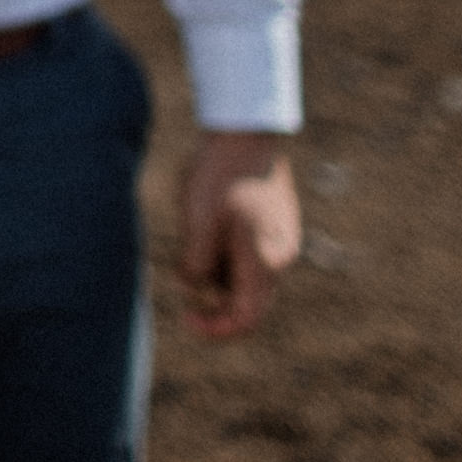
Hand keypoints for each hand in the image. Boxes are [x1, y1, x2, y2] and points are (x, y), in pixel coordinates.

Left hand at [178, 130, 298, 338]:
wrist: (245, 132)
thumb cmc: (221, 176)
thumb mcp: (199, 223)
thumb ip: (197, 265)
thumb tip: (194, 287)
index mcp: (264, 263)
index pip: (246, 318)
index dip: (216, 329)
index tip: (187, 321)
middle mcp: (279, 258)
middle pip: (246, 300)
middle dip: (212, 297)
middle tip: (181, 277)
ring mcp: (279, 240)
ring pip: (244, 275)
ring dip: (215, 270)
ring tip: (193, 231)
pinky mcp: (273, 224)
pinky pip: (247, 254)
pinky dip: (223, 251)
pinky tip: (204, 221)